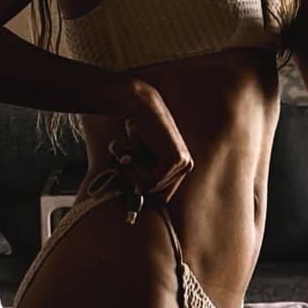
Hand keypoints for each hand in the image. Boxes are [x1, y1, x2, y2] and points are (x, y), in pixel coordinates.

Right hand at [108, 81, 192, 204]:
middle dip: (136, 182)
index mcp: (181, 166)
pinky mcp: (176, 160)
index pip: (164, 195)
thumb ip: (145, 175)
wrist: (140, 106)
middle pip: (159, 195)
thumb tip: (135, 200)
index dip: (144, 192)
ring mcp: (183, 163)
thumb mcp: (142, 157)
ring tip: (125, 155)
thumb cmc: (138, 129)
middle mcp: (186, 165)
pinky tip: (132, 154)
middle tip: (122, 164)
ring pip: (154, 188)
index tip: (126, 183)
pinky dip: (136, 170)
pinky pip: (152, 180)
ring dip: (133, 174)